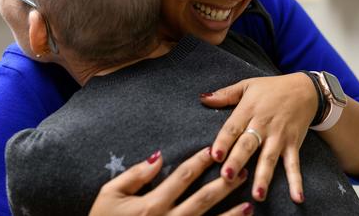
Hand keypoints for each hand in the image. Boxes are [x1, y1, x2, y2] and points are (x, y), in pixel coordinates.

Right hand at [89, 147, 253, 215]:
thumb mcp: (109, 195)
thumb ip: (134, 176)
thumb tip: (157, 157)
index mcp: (151, 204)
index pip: (182, 177)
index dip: (199, 162)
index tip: (213, 150)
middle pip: (203, 199)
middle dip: (224, 185)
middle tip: (243, 171)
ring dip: (230, 215)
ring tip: (249, 205)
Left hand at [200, 73, 317, 202]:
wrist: (305, 90)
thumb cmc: (272, 88)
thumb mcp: (248, 85)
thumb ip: (225, 94)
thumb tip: (202, 99)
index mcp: (249, 110)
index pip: (233, 127)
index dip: (223, 141)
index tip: (213, 155)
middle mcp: (264, 125)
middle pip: (248, 145)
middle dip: (238, 161)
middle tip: (227, 177)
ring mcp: (279, 136)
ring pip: (269, 158)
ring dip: (264, 176)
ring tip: (257, 194)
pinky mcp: (293, 144)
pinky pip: (294, 164)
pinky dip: (296, 181)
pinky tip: (296, 197)